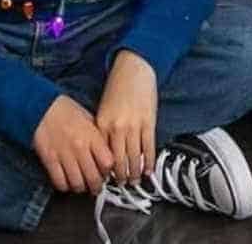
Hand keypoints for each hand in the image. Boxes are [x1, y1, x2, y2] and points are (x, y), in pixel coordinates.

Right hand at [33, 94, 115, 194]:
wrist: (43, 107)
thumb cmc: (67, 111)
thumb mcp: (89, 118)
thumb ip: (98, 138)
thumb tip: (107, 156)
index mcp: (91, 136)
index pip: (108, 163)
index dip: (108, 171)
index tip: (106, 172)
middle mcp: (79, 147)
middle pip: (94, 179)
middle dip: (97, 186)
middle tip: (95, 186)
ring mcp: (64, 155)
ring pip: (78, 184)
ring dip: (81, 187)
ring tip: (82, 184)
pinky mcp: (50, 160)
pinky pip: (60, 182)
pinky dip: (65, 186)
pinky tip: (67, 181)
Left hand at [96, 50, 157, 182]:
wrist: (134, 67)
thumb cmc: (118, 85)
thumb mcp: (104, 107)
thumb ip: (104, 129)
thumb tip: (107, 152)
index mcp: (102, 123)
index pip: (103, 155)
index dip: (105, 170)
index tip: (107, 178)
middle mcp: (117, 127)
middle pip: (119, 162)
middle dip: (120, 177)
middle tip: (122, 184)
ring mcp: (134, 126)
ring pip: (134, 159)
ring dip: (135, 173)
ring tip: (134, 180)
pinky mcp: (149, 123)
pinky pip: (149, 148)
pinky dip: (149, 162)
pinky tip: (148, 170)